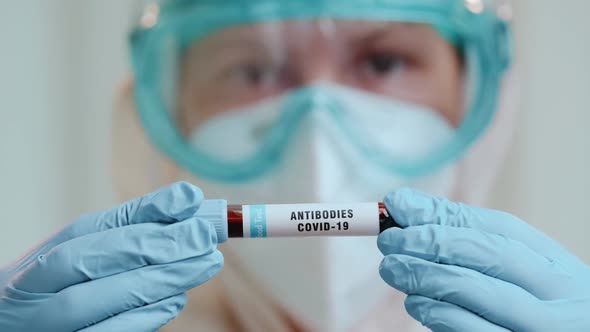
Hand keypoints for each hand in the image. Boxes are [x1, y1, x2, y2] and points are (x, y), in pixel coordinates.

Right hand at [0, 182, 223, 331]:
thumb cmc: (67, 294)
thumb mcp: (90, 257)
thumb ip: (137, 226)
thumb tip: (188, 198)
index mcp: (35, 260)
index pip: (87, 228)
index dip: (140, 214)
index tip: (191, 202)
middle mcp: (28, 291)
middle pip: (86, 260)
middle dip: (151, 245)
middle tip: (204, 238)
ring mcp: (38, 325)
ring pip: (90, 300)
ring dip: (155, 279)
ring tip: (204, 263)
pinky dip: (141, 317)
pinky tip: (175, 299)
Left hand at [378, 189, 589, 331]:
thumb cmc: (530, 311)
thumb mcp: (514, 274)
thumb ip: (464, 239)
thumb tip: (404, 206)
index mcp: (559, 266)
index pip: (500, 227)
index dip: (443, 214)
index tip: (397, 204)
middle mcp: (560, 295)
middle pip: (491, 254)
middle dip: (432, 241)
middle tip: (389, 241)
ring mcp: (546, 329)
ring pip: (479, 292)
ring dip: (426, 276)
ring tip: (392, 269)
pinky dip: (439, 314)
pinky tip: (416, 304)